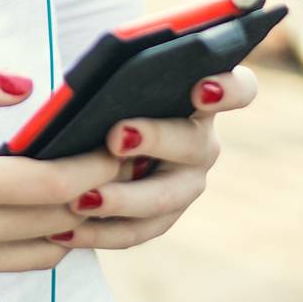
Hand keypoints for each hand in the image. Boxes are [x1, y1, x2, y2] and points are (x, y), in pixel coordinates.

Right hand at [0, 57, 123, 298]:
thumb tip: (28, 88)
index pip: (51, 186)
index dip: (95, 170)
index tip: (120, 149)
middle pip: (56, 224)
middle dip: (95, 195)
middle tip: (121, 165)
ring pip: (41, 255)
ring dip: (68, 224)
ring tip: (87, 188)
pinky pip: (7, 266)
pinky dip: (27, 241)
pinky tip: (31, 210)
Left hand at [46, 65, 259, 249]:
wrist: (91, 129)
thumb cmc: (107, 87)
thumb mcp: (115, 72)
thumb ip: (119, 68)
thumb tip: (94, 74)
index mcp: (200, 98)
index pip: (238, 89)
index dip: (227, 89)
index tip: (200, 89)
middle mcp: (200, 142)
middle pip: (192, 145)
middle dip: (155, 139)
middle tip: (116, 137)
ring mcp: (184, 183)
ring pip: (164, 198)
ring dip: (123, 199)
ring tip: (82, 199)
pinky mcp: (160, 217)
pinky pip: (136, 231)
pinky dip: (99, 233)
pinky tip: (63, 230)